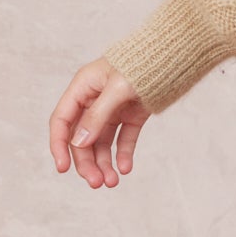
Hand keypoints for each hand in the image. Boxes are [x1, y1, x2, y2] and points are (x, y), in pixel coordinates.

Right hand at [48, 57, 150, 188]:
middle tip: (97, 182)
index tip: (63, 168)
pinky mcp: (132, 115)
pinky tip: (126, 168)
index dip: (59, 145)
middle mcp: (94, 100)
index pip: (62, 121)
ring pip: (102, 142)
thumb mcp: (118, 88)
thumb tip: (77, 143)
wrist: (176, 54)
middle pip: (82, 138)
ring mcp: (114, 109)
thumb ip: (97, 115)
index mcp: (83, 88)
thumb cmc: (144, 62)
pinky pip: (124, 138)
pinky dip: (123, 154)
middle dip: (87, 162)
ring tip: (112, 182)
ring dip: (104, 163)